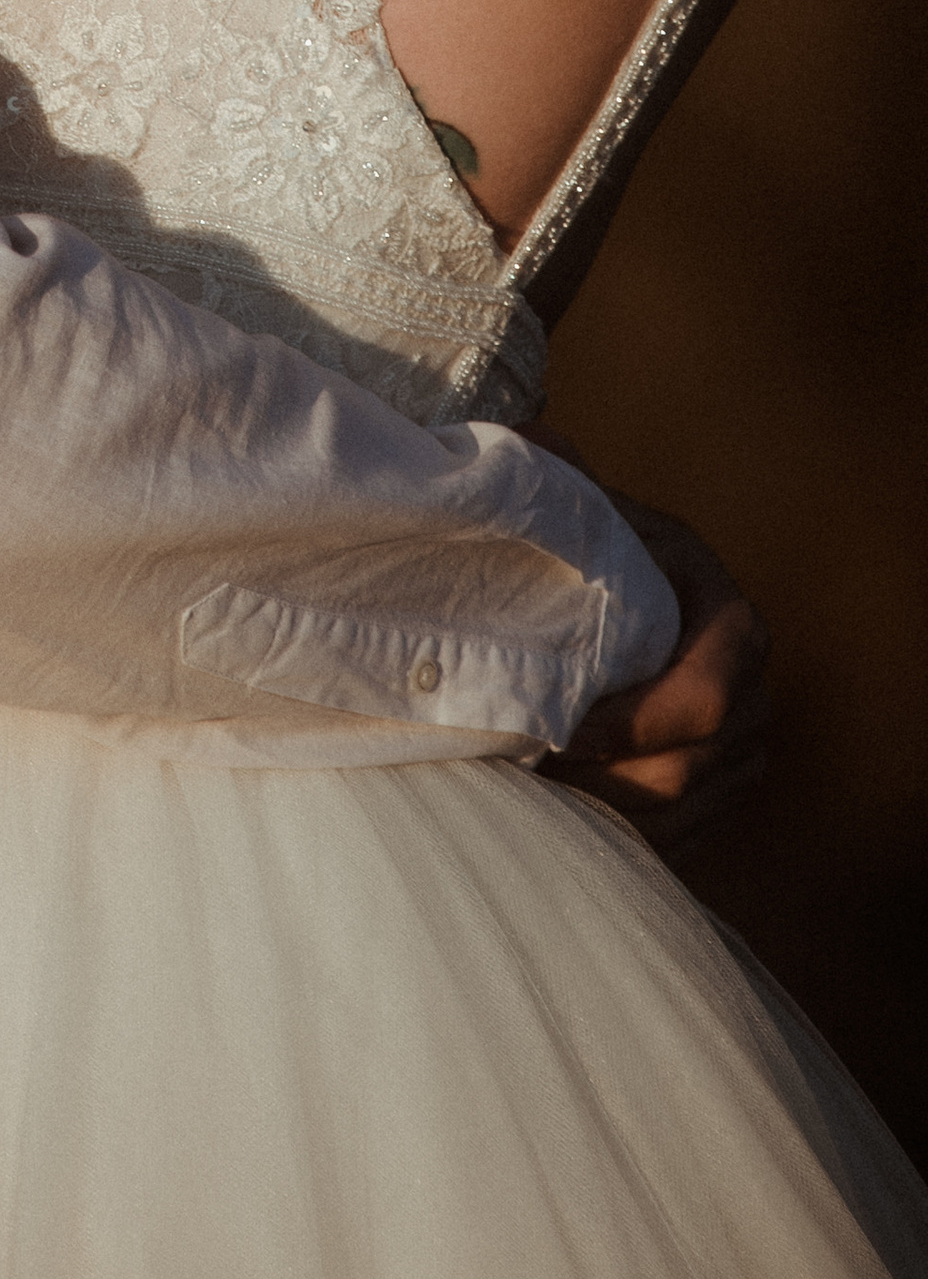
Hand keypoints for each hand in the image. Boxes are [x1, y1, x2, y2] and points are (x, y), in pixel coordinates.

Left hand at [547, 487, 770, 853]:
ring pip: (678, 814)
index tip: (553, 727)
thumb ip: (558, 475)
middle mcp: (751, 691)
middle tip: (525, 774)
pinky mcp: (714, 789)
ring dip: (603, 815)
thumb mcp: (582, 504)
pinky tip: (558, 821)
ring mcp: (740, 748)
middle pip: (688, 772)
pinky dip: (616, 837)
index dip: (628, 725)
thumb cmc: (590, 545)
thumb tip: (531, 440)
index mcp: (727, 620)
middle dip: (602, 781)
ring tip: (531, 797)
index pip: (704, 701)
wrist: (613, 586)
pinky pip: (675, 838)